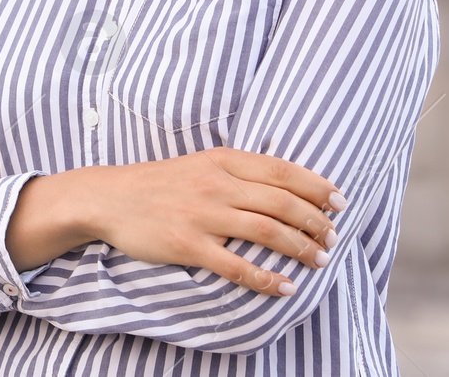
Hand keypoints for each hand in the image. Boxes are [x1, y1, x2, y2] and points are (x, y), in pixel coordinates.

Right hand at [7, 148, 343, 296]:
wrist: (109, 198)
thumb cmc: (158, 182)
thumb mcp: (200, 163)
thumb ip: (237, 170)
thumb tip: (283, 184)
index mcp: (222, 160)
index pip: (283, 171)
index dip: (317, 187)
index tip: (340, 202)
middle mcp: (217, 184)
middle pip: (283, 203)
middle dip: (316, 222)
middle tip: (332, 238)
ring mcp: (203, 215)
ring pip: (268, 232)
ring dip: (301, 248)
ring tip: (319, 260)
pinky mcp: (188, 245)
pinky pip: (237, 266)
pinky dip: (266, 279)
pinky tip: (285, 288)